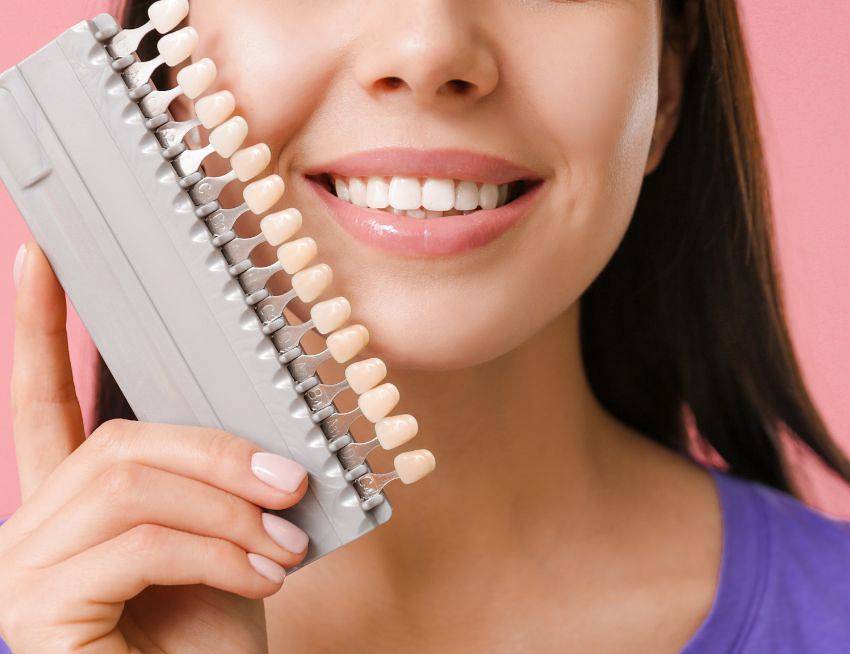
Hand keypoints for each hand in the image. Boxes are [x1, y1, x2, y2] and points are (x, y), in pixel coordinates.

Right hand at [0, 242, 310, 652]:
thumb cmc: (211, 632)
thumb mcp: (221, 536)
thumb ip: (214, 476)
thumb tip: (259, 422)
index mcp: (71, 502)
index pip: (44, 398)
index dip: (41, 327)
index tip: (43, 258)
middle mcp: (31, 525)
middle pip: (119, 440)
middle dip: (219, 455)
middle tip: (292, 482)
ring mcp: (23, 568)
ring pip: (132, 486)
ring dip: (229, 511)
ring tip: (286, 545)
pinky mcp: (36, 608)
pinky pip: (142, 542)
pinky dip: (220, 554)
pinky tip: (265, 578)